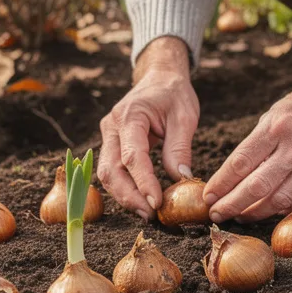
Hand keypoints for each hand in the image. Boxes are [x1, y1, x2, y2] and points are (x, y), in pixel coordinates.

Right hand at [98, 37, 199, 219]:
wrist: (159, 77)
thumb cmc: (173, 94)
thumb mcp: (185, 116)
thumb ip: (180, 148)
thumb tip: (181, 180)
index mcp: (130, 116)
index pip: (132, 156)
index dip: (143, 182)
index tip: (157, 203)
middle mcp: (112, 127)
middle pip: (110, 170)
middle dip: (128, 196)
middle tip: (151, 215)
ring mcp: (107, 136)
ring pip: (106, 174)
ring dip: (124, 196)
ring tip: (148, 212)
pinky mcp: (111, 144)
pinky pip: (112, 171)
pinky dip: (125, 188)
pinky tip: (142, 200)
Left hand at [204, 54, 291, 221]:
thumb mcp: (279, 110)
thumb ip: (260, 140)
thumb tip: (238, 170)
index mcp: (276, 126)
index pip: (240, 163)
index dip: (221, 183)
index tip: (208, 195)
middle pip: (255, 187)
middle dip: (231, 204)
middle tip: (216, 213)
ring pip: (277, 200)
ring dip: (254, 212)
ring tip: (238, 215)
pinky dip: (280, 209)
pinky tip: (266, 211)